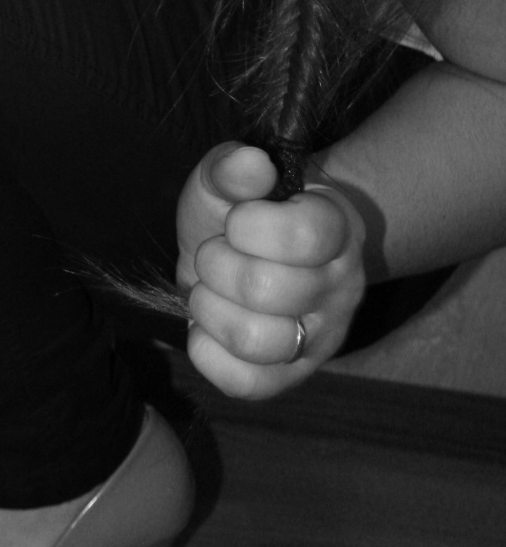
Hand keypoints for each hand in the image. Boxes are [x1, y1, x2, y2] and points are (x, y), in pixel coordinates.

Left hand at [175, 142, 366, 398]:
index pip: (305, 235)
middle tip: (212, 254)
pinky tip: (204, 326)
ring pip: (259, 341)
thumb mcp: (227, 179)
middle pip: (270, 290)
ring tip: (207, 291)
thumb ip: (232, 167)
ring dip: (210, 310)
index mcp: (336, 229)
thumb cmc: (237, 212)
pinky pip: (247, 384)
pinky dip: (209, 353)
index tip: (235, 221)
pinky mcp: (292, 376)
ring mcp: (322, 338)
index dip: (250, 227)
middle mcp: (342, 287)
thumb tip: (249, 162)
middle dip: (216, 266)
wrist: (242, 255)